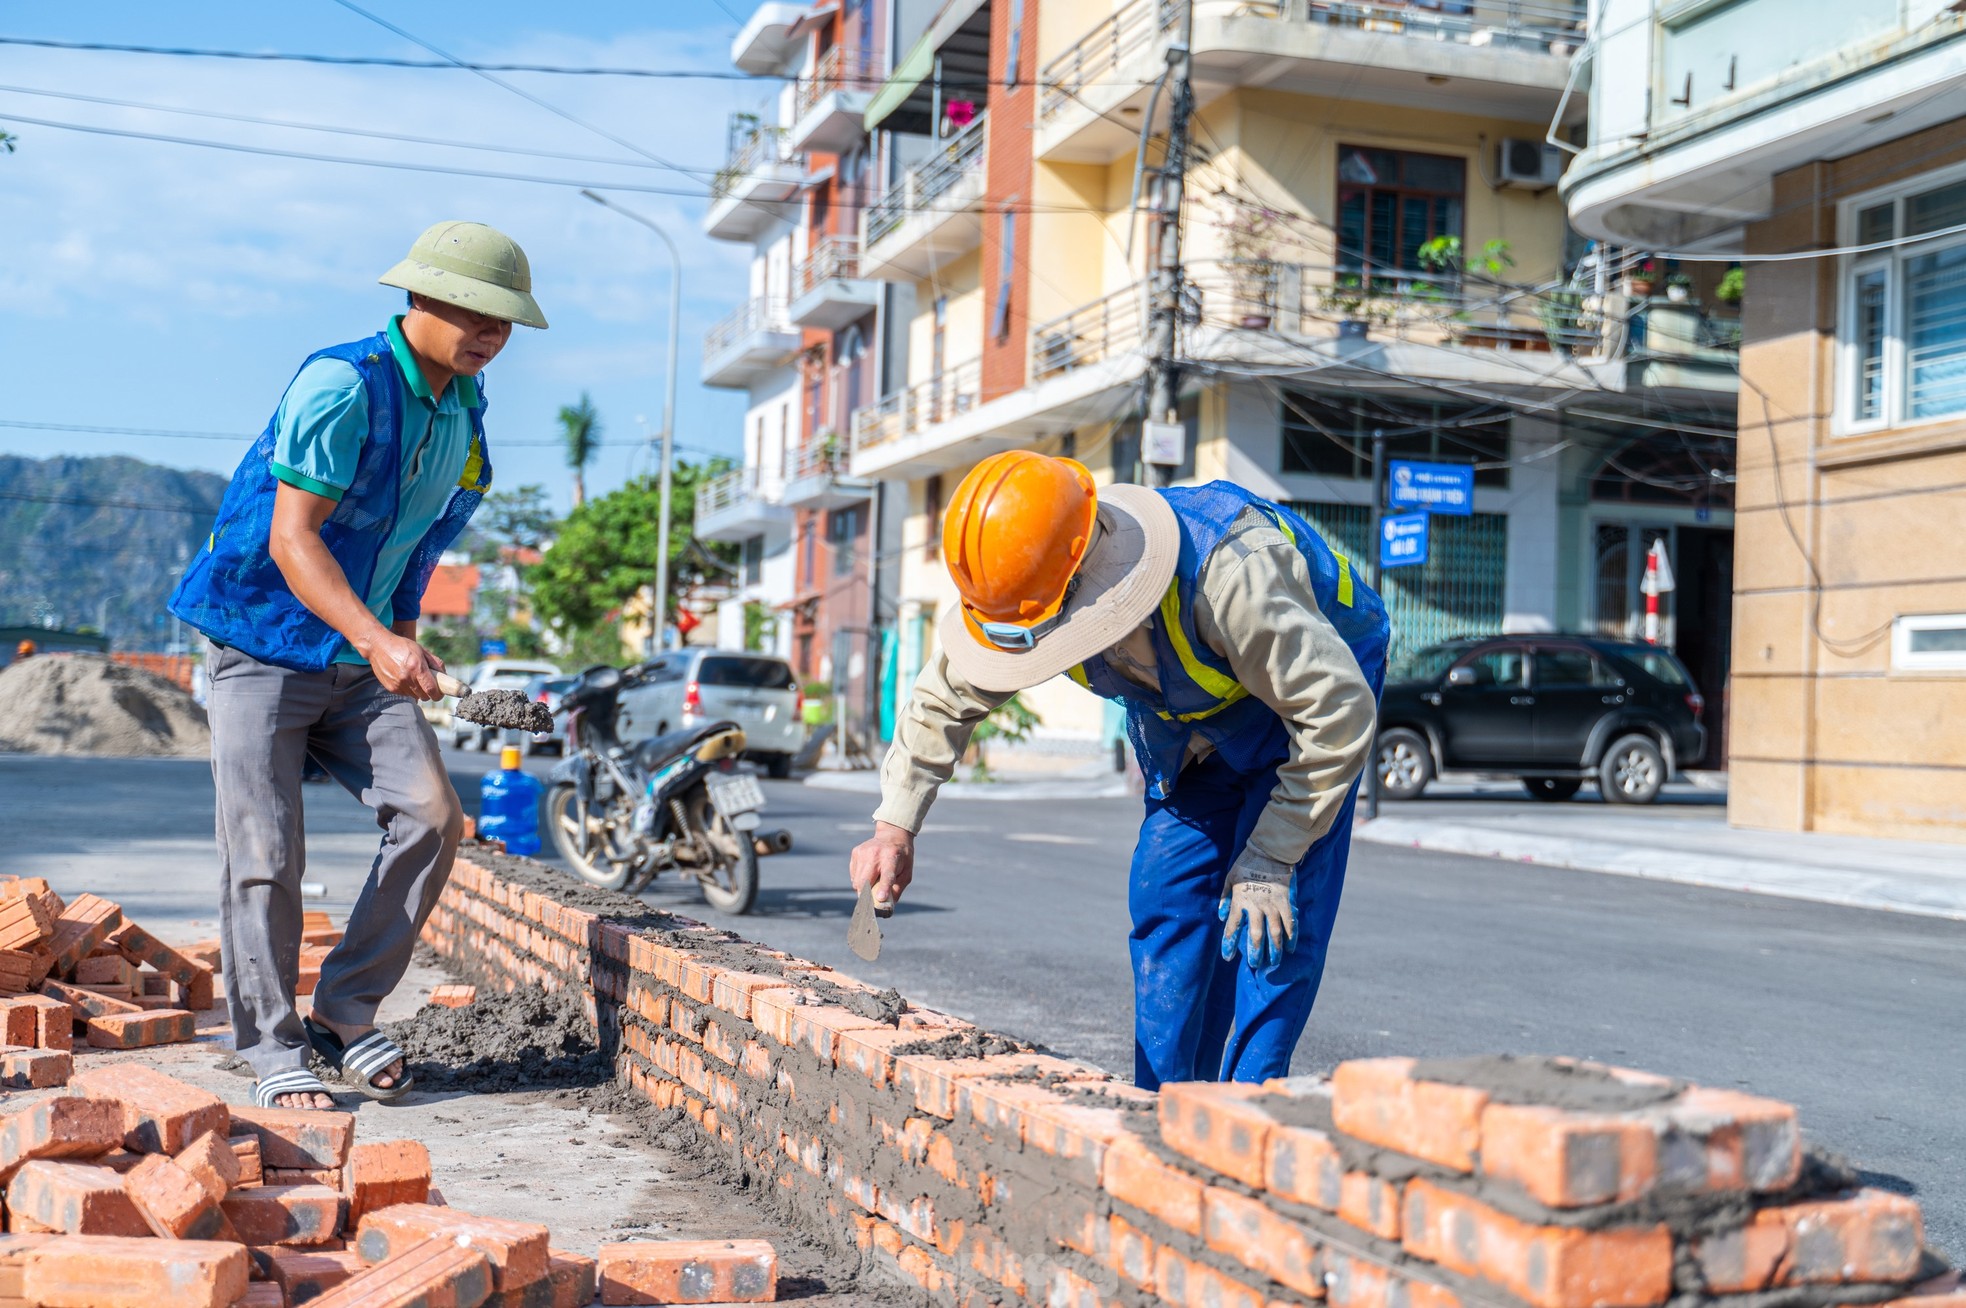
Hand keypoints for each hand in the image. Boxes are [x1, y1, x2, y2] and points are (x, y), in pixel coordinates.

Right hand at [364, 631, 442, 699]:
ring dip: (418, 691)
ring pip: (415, 696)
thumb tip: (445, 676)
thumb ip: (435, 663)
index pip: (431, 689)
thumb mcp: (422, 650)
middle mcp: (407, 678)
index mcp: (417, 667)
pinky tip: (405, 678)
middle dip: (429, 693)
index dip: (438, 694)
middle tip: (429, 685)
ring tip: (414, 678)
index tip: (440, 694)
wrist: (378, 646)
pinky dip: (408, 689)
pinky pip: (405, 694)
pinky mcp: (391, 688)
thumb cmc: (402, 646)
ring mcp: (398, 684)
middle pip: (424, 696)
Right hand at [849, 821, 914, 912]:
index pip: (887, 875)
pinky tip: (868, 874)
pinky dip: (859, 880)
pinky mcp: (856, 852)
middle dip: (866, 895)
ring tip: (871, 884)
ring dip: (862, 889)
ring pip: (857, 881)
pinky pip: (853, 875)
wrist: (892, 835)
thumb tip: (887, 907)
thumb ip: (898, 889)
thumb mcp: (907, 872)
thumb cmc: (902, 858)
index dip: (883, 888)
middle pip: (865, 880)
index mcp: (892, 857)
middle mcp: (876, 853)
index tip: (880, 898)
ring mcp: (863, 852)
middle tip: (870, 902)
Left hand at [1218, 848, 1297, 972]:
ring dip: (1274, 950)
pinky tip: (1291, 947)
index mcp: (1239, 902)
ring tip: (1273, 962)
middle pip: (1255, 936)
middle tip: (1255, 964)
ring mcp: (1272, 905)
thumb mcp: (1229, 879)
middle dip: (1254, 953)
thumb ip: (1224, 898)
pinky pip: (1290, 923)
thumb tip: (1220, 916)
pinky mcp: (1285, 902)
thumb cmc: (1246, 864)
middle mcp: (1255, 907)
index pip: (1232, 928)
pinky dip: (1291, 936)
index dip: (1229, 944)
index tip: (1228, 957)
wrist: (1268, 852)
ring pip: (1274, 933)